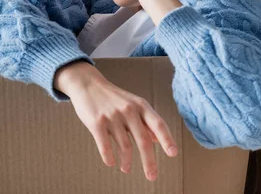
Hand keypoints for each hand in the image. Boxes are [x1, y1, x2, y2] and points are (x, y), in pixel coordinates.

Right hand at [55, 62, 177, 180]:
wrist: (88, 84)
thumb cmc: (113, 97)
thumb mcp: (133, 104)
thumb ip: (146, 121)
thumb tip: (160, 140)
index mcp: (140, 106)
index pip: (158, 124)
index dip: (167, 139)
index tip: (173, 153)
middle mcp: (128, 110)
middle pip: (144, 140)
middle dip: (149, 161)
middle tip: (152, 176)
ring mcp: (112, 116)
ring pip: (125, 146)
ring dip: (127, 162)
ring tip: (126, 168)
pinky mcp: (97, 122)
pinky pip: (105, 146)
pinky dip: (109, 157)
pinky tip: (111, 162)